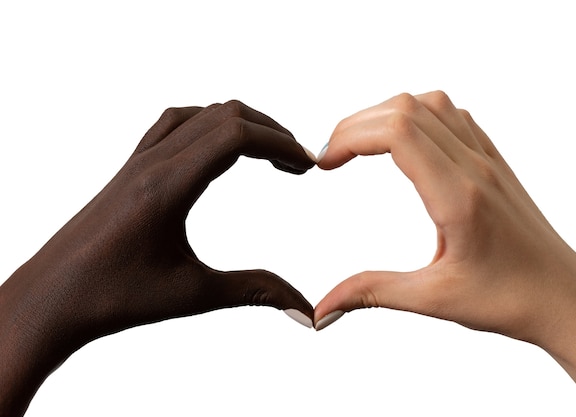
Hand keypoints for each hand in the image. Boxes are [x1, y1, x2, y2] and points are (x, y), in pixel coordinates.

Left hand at [0, 101, 314, 415]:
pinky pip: (173, 123)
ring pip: (200, 115)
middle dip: (271, 132)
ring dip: (241, 124)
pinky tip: (219, 147)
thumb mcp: (194, 296)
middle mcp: (152, 163)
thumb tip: (307, 312)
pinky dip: (207, 123)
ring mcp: (138, 161)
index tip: (307, 166)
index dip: (281, 145)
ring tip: (269, 152)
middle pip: (225, 116)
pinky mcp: (130, 168)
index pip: (236, 136)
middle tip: (298, 164)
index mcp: (167, 186)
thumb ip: (255, 292)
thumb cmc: (113, 299)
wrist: (52, 299)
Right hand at [314, 91, 575, 414]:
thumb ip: (372, 294)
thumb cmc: (511, 299)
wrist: (565, 298)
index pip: (399, 133)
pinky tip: (403, 144)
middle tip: (330, 157)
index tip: (325, 162)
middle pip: (407, 109)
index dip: (351, 136)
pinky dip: (416, 117)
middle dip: (356, 125)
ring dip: (386, 116)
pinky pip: (453, 117)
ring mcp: (488, 160)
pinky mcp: (494, 163)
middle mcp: (475, 167)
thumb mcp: (433, 300)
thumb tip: (322, 309)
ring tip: (360, 146)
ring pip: (431, 105)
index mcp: (459, 196)